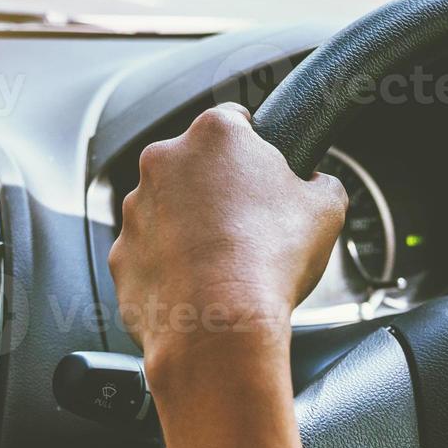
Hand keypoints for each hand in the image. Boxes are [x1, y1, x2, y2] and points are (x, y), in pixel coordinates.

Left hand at [108, 103, 347, 373]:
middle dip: (221, 190)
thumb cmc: (267, 261)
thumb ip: (321, 182)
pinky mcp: (121, 254)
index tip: (266, 170)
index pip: (236, 120)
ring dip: (192, 228)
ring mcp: (136, 209)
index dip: (257, 147)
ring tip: (226, 263)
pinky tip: (200, 287)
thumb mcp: (326, 208)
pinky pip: (150, 254)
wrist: (219, 327)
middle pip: (197, 166)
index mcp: (214, 136)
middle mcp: (164, 162)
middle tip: (252, 224)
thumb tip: (317, 185)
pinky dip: (171, 267)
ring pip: (169, 210)